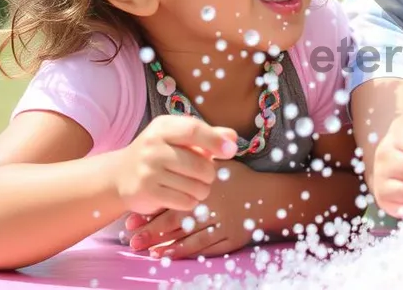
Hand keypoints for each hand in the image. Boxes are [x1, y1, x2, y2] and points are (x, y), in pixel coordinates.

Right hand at [111, 115, 237, 215]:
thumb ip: (207, 135)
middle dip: (210, 173)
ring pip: (194, 186)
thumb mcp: (178, 138)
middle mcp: (153, 147)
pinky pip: (184, 201)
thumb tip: (233, 138)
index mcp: (163, 127)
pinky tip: (183, 195)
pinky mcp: (147, 192)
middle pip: (199, 164)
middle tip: (206, 175)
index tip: (231, 151)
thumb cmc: (159, 153)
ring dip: (202, 189)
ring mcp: (148, 170)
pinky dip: (190, 201)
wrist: (119, 176)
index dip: (215, 141)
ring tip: (194, 185)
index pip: (193, 130)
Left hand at [125, 160, 257, 258]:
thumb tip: (181, 147)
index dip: (152, 212)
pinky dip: (186, 252)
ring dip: (166, 246)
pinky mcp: (230, 239)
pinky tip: (171, 255)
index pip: (173, 201)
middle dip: (153, 233)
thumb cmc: (244, 179)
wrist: (270, 197)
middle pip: (177, 223)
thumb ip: (202, 158)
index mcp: (207, 189)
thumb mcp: (223, 165)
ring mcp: (222, 226)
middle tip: (133, 240)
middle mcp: (213, 209)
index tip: (132, 220)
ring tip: (148, 251)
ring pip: (189, 238)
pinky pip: (205, 248)